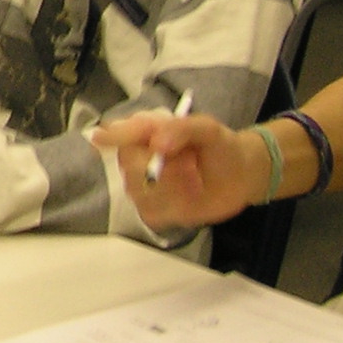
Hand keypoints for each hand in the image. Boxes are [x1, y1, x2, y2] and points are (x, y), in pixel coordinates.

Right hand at [90, 111, 263, 235]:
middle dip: (161, 167)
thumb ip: (181, 129)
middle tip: (188, 163)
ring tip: (193, 180)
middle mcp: (139, 158)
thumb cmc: (220, 146)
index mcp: (147, 132)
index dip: (112, 137)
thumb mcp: (207, 129)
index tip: (102, 140)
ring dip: (170, 189)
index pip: (119, 133)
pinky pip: (150, 213)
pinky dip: (171, 209)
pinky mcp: (154, 210)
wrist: (241, 176)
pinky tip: (188, 199)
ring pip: (138, 191)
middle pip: (128, 164)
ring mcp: (144, 186)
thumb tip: (156, 143)